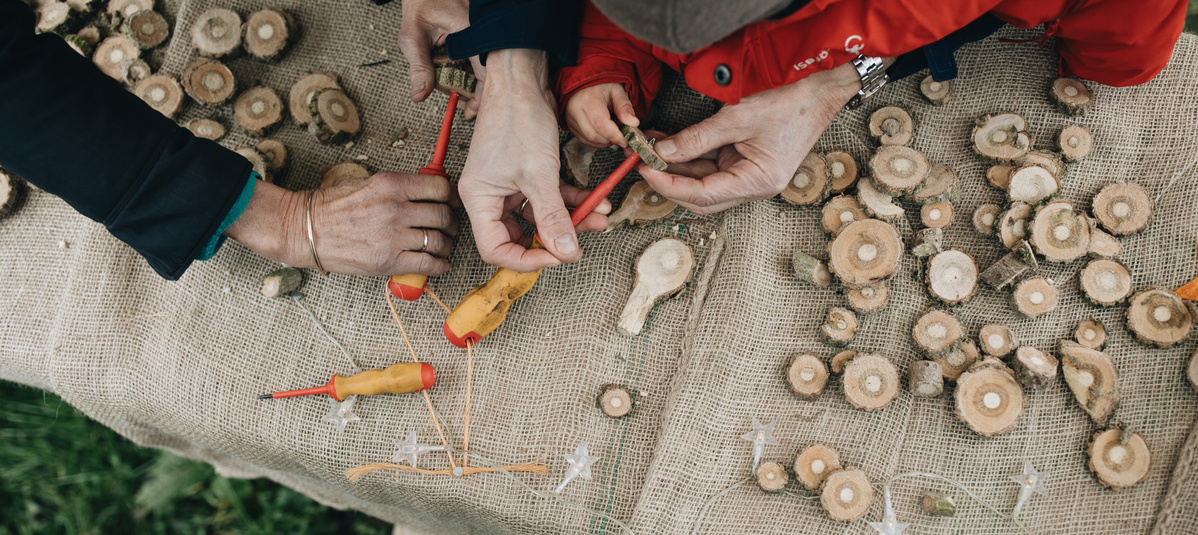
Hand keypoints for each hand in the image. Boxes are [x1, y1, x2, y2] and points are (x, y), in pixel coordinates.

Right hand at [226, 172, 458, 275]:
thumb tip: (428, 192)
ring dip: (446, 245)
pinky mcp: (389, 261)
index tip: (452, 203)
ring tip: (443, 245)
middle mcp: (396, 209)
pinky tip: (440, 263)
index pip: (440, 188)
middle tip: (450, 226)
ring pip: (439, 241)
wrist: (306, 230)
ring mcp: (393, 236)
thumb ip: (399, 188)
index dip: (451, 197)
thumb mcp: (368, 183)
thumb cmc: (333, 206)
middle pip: (443, 216)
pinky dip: (440, 265)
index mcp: (391, 185)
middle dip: (451, 223)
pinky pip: (428, 264)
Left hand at [397, 0, 484, 118]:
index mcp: (469, 32)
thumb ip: (418, 68)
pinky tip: (455, 74)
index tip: (467, 113)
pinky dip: (468, 72)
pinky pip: (478, 60)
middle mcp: (481, 33)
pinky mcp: (479, 38)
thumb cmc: (419, 6)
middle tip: (459, 105)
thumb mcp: (412, 38)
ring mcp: (482, 35)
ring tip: (454, 90)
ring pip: (483, 69)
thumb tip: (419, 96)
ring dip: (470, 84)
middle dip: (474, 94)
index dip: (480, 98)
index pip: (485, 73)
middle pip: (487, 75)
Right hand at [458, 49, 609, 272]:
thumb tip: (566, 252)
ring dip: (571, 219)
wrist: (523, 80)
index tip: (558, 256)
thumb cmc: (518, 119)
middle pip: (520, 236)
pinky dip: (572, 201)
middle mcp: (490, 197)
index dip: (527, 259)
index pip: (495, 249)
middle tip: (582, 241)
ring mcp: (509, 186)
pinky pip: (549, 198)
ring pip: (540, 218)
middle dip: (555, 239)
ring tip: (600, 216)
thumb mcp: (539, 173)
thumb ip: (553, 216)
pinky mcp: (527, 175)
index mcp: (478, 199)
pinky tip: (596, 201)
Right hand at [564, 83, 638, 148]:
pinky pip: (585, 140)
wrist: (584, 83)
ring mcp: (571, 120)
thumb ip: (625, 107)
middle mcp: (576, 111)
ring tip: (612, 128)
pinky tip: (604, 132)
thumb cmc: (601, 86)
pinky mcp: (571, 127)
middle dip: (611, 139)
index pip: (600, 123)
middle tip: (621, 132)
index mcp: (588, 99)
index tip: (625, 140)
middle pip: (594, 135)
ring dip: (605, 141)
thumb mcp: (617, 91)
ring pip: (589, 140)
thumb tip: (633, 123)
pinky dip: (598, 141)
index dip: (614, 135)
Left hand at [637, 62, 862, 213]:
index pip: (703, 194)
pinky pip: (711, 168)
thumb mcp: (737, 118)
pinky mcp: (744, 166)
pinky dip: (690, 158)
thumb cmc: (789, 107)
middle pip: (700, 196)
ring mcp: (748, 178)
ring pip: (703, 182)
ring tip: (651, 149)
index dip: (670, 184)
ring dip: (677, 167)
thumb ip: (697, 137)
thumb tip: (663, 151)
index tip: (646, 169)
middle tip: (642, 162)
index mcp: (757, 183)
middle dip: (669, 180)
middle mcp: (753, 187)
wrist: (818, 96)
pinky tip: (670, 144)